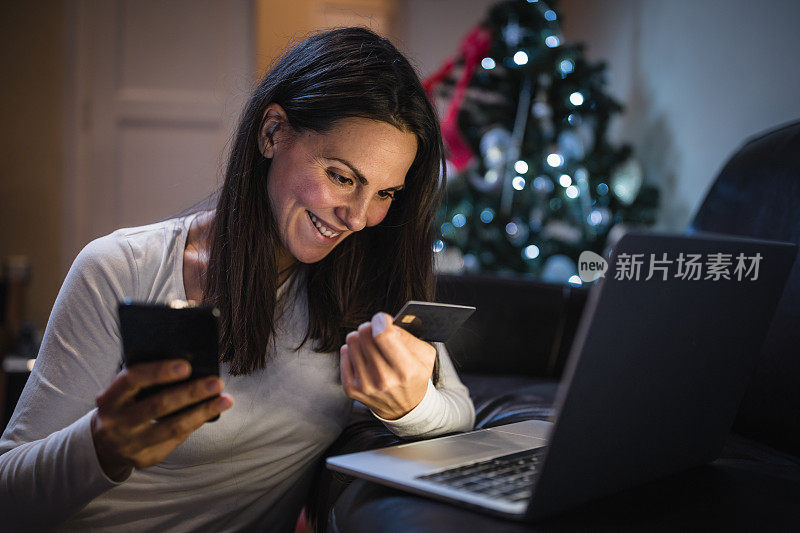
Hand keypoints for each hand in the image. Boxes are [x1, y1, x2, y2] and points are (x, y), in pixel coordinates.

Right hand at [91, 360, 232, 480]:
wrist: (103, 444)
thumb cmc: (123, 406)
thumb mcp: (123, 392)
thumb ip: (145, 381)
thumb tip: (190, 369)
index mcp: (109, 399)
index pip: (132, 380)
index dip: (159, 372)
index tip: (187, 366)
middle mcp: (115, 423)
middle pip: (158, 406)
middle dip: (191, 393)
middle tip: (218, 382)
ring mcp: (129, 445)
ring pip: (172, 428)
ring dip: (203, 412)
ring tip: (226, 400)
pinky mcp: (144, 459)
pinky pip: (175, 440)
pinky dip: (195, 424)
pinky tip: (210, 413)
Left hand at [340, 312, 435, 419]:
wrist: (404, 408)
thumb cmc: (414, 377)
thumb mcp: (424, 356)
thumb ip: (408, 336)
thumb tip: (387, 324)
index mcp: (405, 370)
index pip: (383, 335)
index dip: (380, 320)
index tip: (382, 319)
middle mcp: (383, 379)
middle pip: (364, 334)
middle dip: (371, 327)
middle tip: (377, 331)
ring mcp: (365, 385)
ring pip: (352, 340)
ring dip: (361, 338)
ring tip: (371, 345)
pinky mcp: (351, 388)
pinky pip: (344, 353)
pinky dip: (353, 350)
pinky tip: (363, 356)